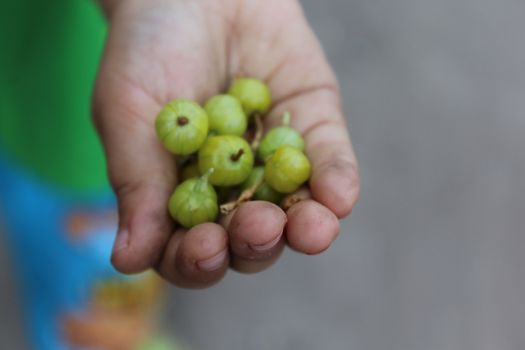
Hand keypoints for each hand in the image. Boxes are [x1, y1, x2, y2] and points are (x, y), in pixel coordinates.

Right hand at [93, 0, 359, 287]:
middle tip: (257, 226)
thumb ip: (135, 184)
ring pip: (298, 215)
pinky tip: (337, 197)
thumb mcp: (128, 112)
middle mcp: (233, 191)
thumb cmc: (147, 48)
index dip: (198, 261)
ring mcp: (276, 164)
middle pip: (250, 242)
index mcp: (181, 197)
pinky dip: (336, 181)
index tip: (204, 249)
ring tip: (310, 230)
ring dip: (306, 229)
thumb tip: (126, 263)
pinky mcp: (316, 131)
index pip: (192, 251)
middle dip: (256, 243)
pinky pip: (331, 164)